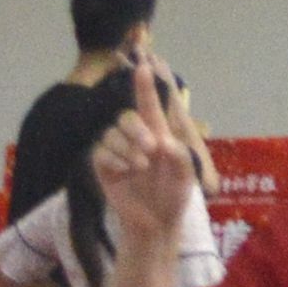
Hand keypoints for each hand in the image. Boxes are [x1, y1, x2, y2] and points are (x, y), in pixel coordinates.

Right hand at [96, 70, 205, 243]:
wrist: (156, 221)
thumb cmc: (173, 195)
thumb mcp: (186, 176)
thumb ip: (180, 156)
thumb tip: (162, 142)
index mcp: (157, 134)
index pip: (150, 105)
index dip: (145, 85)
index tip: (144, 65)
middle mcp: (135, 137)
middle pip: (127, 117)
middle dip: (137, 129)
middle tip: (152, 149)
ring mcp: (117, 150)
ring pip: (112, 133)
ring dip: (127, 148)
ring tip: (141, 167)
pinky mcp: (103, 165)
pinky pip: (101, 152)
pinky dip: (114, 159)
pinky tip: (126, 172)